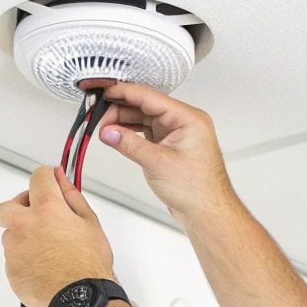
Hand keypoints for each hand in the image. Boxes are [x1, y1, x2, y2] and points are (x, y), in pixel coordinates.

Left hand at [0, 166, 115, 306]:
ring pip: (10, 235)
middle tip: (39, 218)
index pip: (38, 177)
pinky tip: (44, 268)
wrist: (80, 300)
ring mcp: (14, 249)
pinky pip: (13, 259)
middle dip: (20, 208)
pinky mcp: (11, 270)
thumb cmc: (89, 265)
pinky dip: (25, 260)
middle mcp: (24, 226)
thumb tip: (60, 179)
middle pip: (6, 207)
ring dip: (23, 237)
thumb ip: (72, 196)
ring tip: (48, 251)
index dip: (46, 179)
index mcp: (46, 209)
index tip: (50, 185)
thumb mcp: (90, 224)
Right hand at [95, 82, 235, 219]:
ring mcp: (176, 134)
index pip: (150, 96)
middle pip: (145, 105)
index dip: (124, 92)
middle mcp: (183, 122)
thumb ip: (130, 144)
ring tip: (105, 129)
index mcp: (188, 118)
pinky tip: (118, 136)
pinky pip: (146, 132)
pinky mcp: (169, 146)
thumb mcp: (158, 163)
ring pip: (144, 118)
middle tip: (100, 118)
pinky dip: (131, 133)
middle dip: (120, 109)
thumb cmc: (198, 190)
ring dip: (123, 122)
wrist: (207, 213)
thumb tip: (108, 132)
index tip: (104, 93)